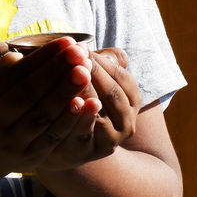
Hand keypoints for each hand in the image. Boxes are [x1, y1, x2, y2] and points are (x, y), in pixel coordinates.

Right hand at [0, 39, 95, 175]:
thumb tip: (14, 52)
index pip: (14, 73)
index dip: (42, 57)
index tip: (67, 41)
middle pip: (28, 93)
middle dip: (56, 71)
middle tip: (80, 53)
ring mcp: (10, 142)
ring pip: (42, 116)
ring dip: (65, 93)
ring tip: (85, 72)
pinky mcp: (30, 158)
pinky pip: (53, 137)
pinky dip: (69, 120)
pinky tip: (86, 102)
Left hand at [37, 47, 141, 170]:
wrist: (65, 142)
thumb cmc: (79, 99)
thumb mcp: (90, 79)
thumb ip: (93, 63)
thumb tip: (82, 45)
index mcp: (131, 99)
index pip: (121, 75)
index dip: (101, 60)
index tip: (80, 45)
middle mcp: (128, 121)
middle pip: (112, 92)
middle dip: (94, 72)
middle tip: (74, 55)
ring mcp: (113, 138)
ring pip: (101, 112)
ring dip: (87, 91)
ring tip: (73, 73)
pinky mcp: (93, 151)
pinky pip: (86, 132)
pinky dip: (79, 116)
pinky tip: (69, 101)